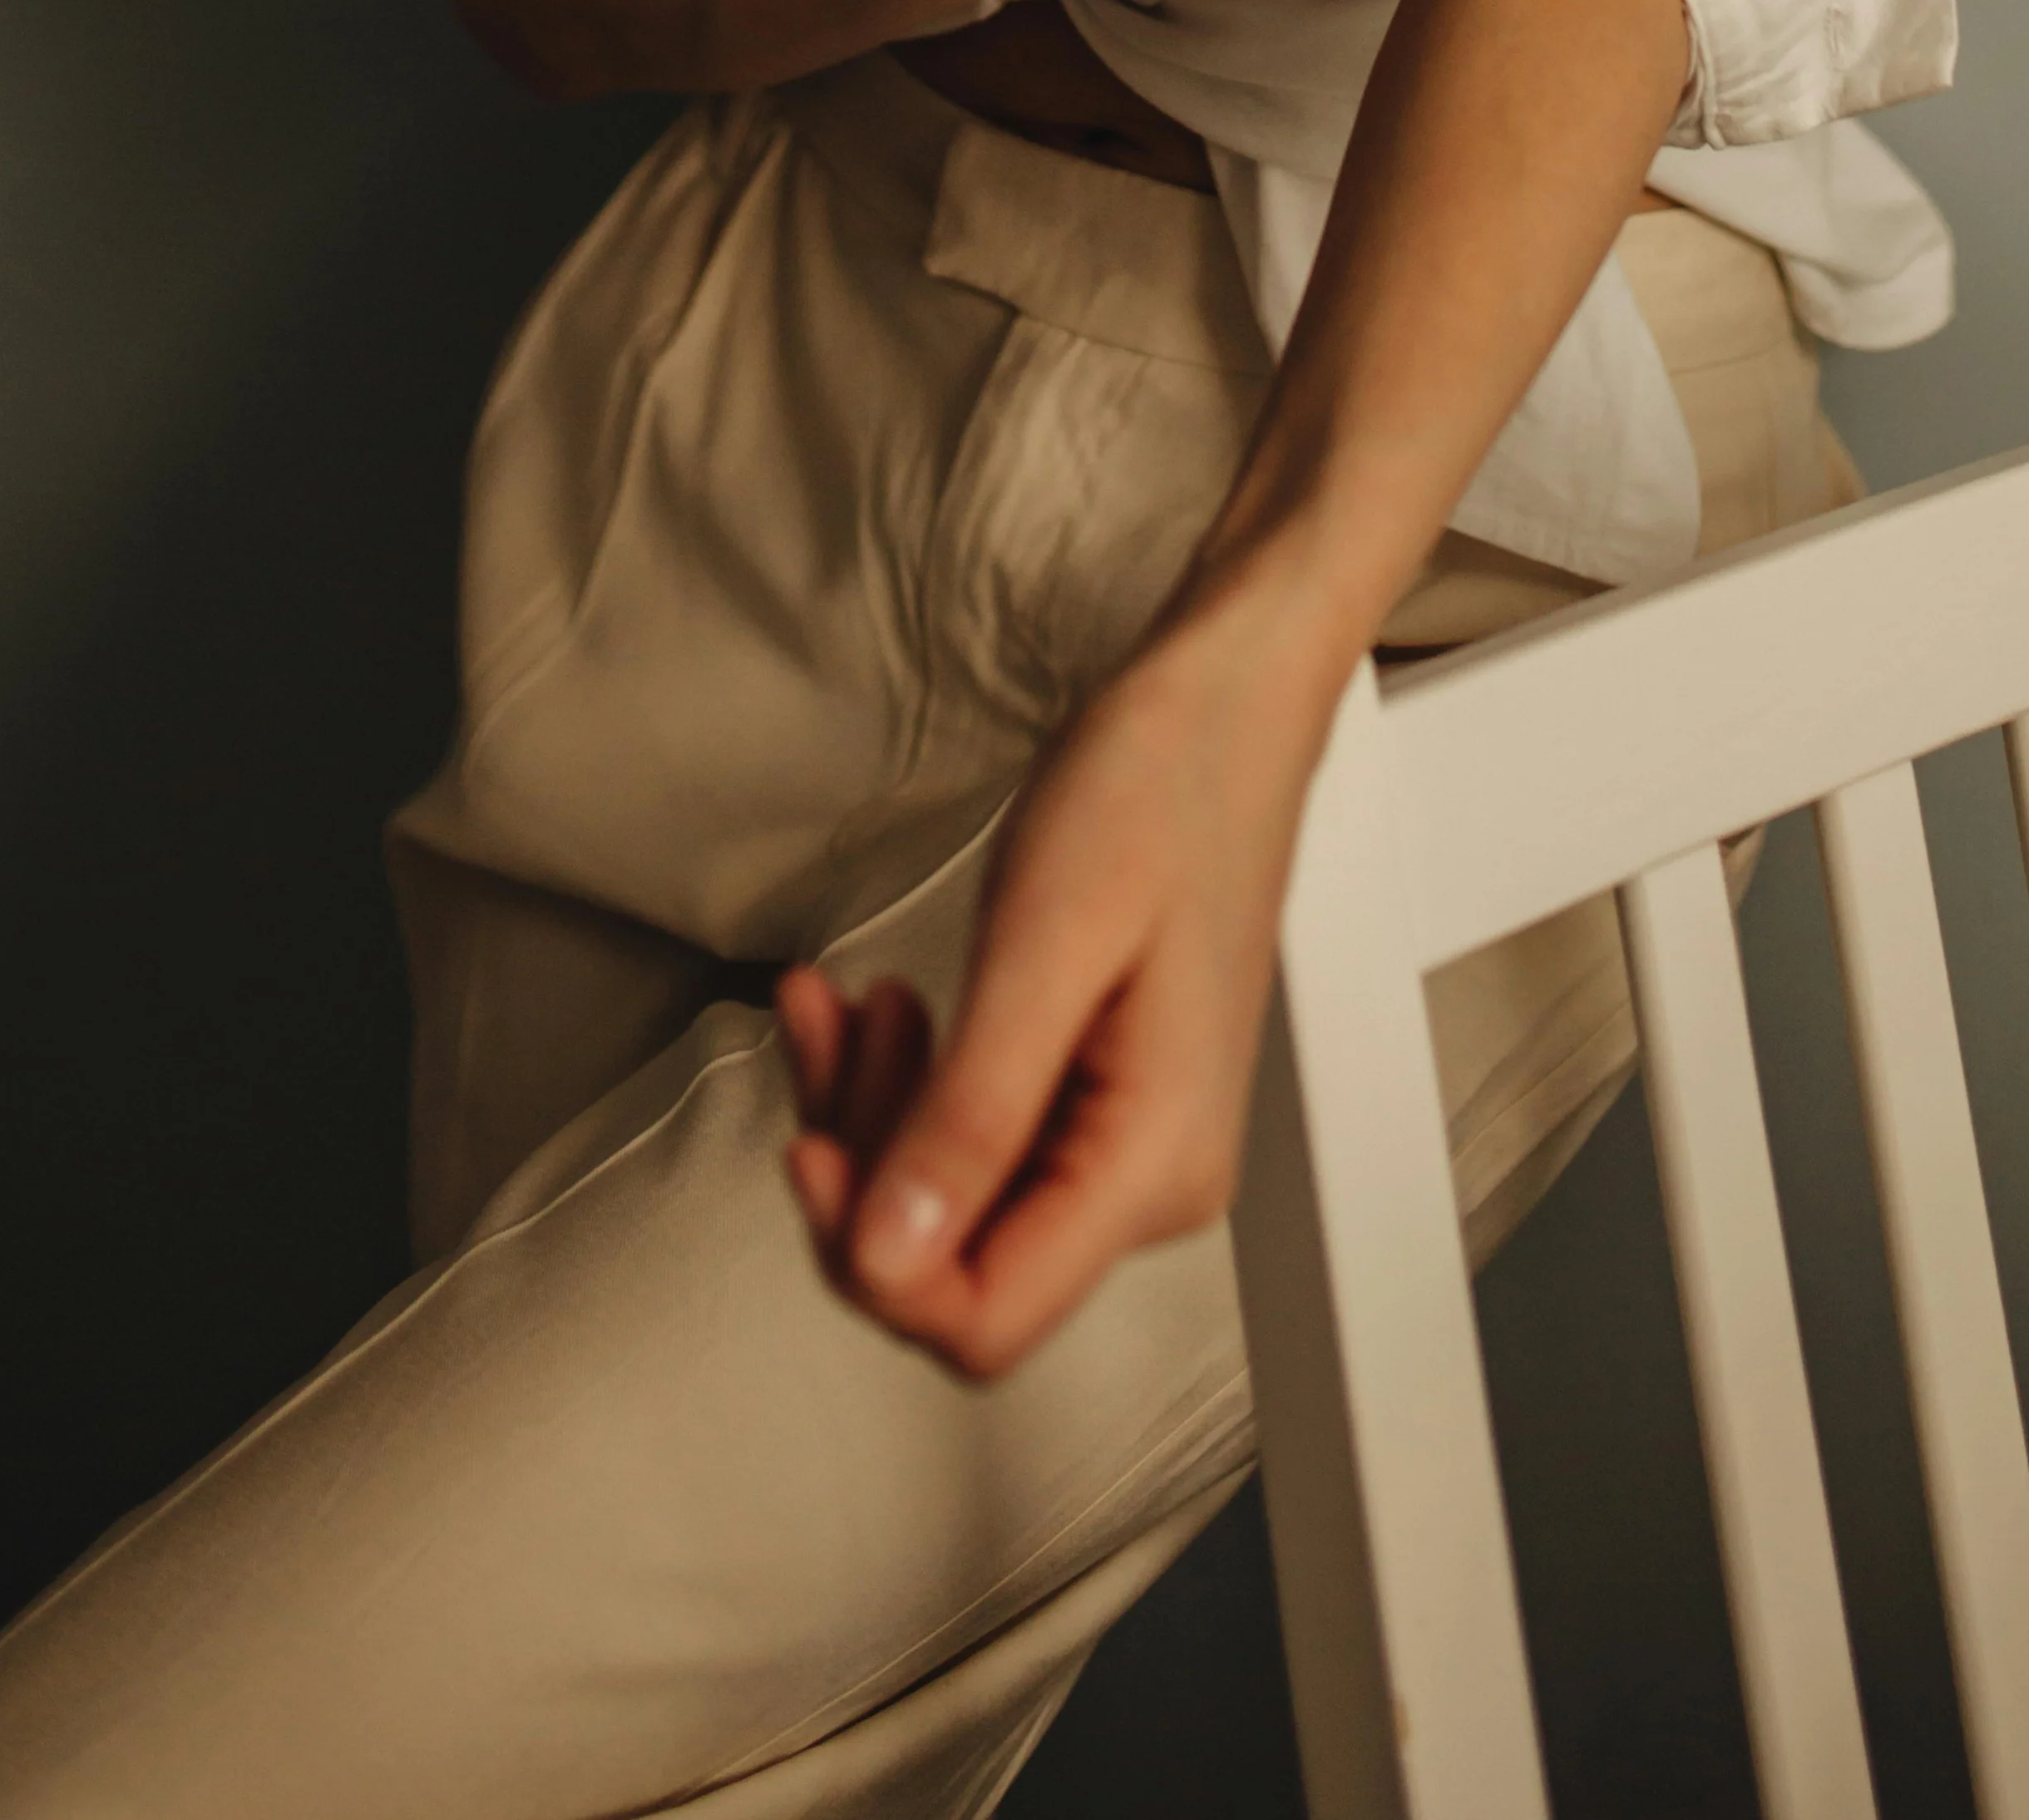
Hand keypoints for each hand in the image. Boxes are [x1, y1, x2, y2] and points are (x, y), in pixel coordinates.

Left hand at [777, 573, 1352, 1377]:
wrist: (1221, 706)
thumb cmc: (1154, 789)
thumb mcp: (1043, 943)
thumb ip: (971, 1116)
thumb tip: (888, 1261)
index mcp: (1151, 1162)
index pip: (983, 1322)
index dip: (873, 1261)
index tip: (807, 1142)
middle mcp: (1151, 1182)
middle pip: (954, 1269)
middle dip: (861, 1164)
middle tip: (836, 1029)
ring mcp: (1128, 1144)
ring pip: (951, 1205)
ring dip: (873, 1113)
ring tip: (854, 1001)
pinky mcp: (1099, 1099)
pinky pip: (975, 1138)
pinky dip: (905, 1082)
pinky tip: (880, 1006)